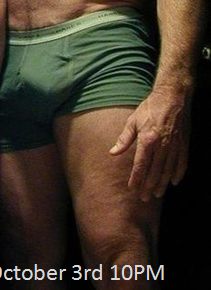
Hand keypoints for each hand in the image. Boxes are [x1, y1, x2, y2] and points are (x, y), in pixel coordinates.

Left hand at [109, 86, 190, 200]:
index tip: (132, 189)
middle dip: (148, 186)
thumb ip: (124, 139)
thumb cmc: (150, 108)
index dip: (136, 179)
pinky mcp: (184, 144)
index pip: (140, 165)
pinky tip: (173, 181)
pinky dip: (178, 174)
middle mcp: (162, 146)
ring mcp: (174, 146)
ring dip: (162, 184)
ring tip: (157, 194)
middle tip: (144, 198)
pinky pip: (182, 163)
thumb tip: (112, 153)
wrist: (173, 97)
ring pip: (168, 171)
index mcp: (147, 140)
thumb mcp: (133, 121)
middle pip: (154, 172)